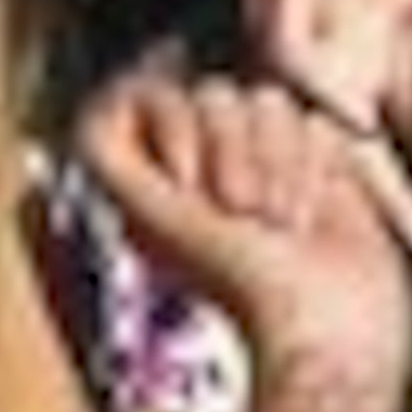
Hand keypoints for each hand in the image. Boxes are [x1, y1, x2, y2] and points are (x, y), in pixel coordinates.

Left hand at [77, 65, 411, 411]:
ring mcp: (261, 160)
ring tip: (275, 223)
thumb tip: (92, 104)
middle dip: (231, 150)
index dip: (174, 122)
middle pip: (213, 92)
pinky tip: (306, 216)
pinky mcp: (314, 165)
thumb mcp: (150, 211)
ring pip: (267, 101)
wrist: (319, 318)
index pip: (151, 94)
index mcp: (155, 173)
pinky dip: (311, 168)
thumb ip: (107, 153)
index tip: (186, 181)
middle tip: (240, 214)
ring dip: (274, 163)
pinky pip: (312, 121)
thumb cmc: (231, 276)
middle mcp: (203, 161)